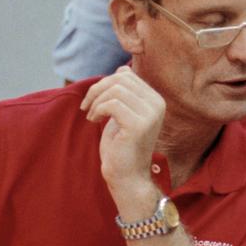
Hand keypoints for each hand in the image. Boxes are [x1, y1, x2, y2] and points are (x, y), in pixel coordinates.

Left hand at [81, 66, 165, 206]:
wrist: (127, 177)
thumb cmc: (121, 146)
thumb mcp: (124, 113)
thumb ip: (126, 92)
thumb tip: (123, 68)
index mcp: (156, 100)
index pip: (126, 75)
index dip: (105, 83)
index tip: (94, 101)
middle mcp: (158, 104)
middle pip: (120, 78)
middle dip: (98, 90)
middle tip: (87, 108)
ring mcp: (150, 115)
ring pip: (115, 89)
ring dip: (96, 101)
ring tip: (91, 116)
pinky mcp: (139, 125)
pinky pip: (112, 104)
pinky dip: (98, 110)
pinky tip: (94, 121)